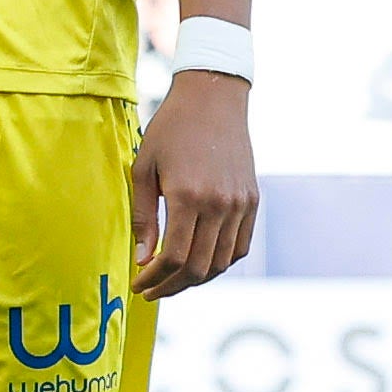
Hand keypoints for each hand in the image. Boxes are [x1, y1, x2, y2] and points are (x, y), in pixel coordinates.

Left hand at [129, 74, 256, 299]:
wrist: (213, 100)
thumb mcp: (143, 168)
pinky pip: (241, 246)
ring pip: (223, 261)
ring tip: (171, 282)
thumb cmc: (170, 130)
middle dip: (172, 286)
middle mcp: (221, 204)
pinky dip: (221, 262)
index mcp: (189, 196)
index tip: (138, 284)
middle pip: (200, 267)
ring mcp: (241, 204)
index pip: (175, 257)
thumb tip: (143, 258)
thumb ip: (144, 216)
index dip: (155, 278)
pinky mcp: (253, 201)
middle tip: (150, 291)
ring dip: (197, 279)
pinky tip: (199, 264)